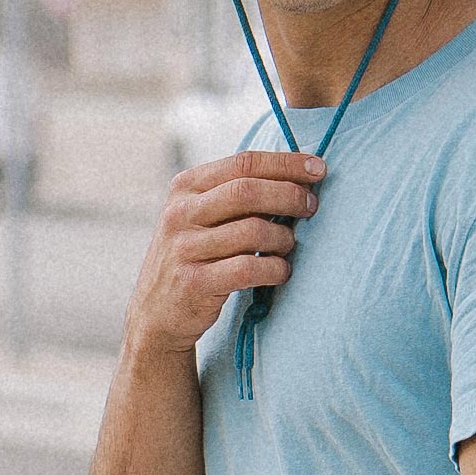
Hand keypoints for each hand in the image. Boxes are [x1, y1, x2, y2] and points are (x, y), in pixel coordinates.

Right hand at [125, 152, 322, 359]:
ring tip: (289, 245)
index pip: (244, 163)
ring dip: (283, 237)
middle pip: (248, 191)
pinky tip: (281, 272)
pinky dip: (274, 269)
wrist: (157, 311)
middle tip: (311, 206)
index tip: (318, 168)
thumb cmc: (194, 256)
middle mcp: (181, 213)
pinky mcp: (194, 282)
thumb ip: (235, 193)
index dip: (286, 164)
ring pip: (252, 230)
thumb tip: (297, 176)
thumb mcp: (200, 215)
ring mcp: (184, 248)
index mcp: (186, 186)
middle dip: (290, 195)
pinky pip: (248, 269)